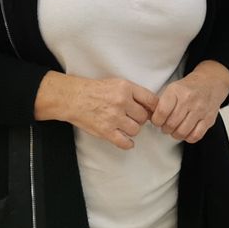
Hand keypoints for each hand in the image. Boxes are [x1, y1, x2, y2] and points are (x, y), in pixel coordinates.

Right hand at [36, 73, 157, 149]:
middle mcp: (121, 102)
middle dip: (139, 119)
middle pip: (144, 117)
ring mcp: (114, 117)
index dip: (154, 108)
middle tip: (131, 118)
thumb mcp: (117, 83)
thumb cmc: (95, 90)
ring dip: (131, 130)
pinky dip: (127, 144)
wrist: (74, 98)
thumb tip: (150, 106)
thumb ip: (133, 93)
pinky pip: (124, 142)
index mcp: (126, 88)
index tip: (152, 112)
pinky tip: (125, 140)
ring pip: (135, 130)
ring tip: (123, 126)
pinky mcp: (106, 131)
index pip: (151, 100)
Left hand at [151, 61, 228, 143]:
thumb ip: (162, 103)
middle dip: (165, 129)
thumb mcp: (172, 88)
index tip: (157, 121)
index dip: (156, 120)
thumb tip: (151, 118)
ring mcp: (200, 109)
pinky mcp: (209, 119)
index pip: (161, 111)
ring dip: (175, 134)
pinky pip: (196, 135)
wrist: (210, 82)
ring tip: (175, 130)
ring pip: (182, 132)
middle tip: (166, 126)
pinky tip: (186, 132)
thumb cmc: (188, 87)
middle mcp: (189, 99)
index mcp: (176, 90)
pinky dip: (188, 137)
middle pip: (171, 124)